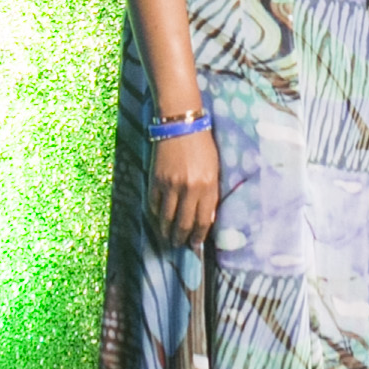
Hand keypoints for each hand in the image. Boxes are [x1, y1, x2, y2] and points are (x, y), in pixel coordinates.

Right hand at [149, 127, 218, 249]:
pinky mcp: (155, 179)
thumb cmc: (202, 145)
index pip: (203, 221)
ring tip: (167, 238)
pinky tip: (158, 219)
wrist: (181, 123)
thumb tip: (207, 219)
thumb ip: (211, 194)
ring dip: (166, 231)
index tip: (196, 244)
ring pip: (166, 218)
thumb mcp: (214, 170)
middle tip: (179, 245)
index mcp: (208, 186)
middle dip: (182, 238)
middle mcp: (189, 188)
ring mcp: (170, 185)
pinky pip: (154, 204)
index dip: (199, 236)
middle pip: (184, 224)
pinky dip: (155, 214)